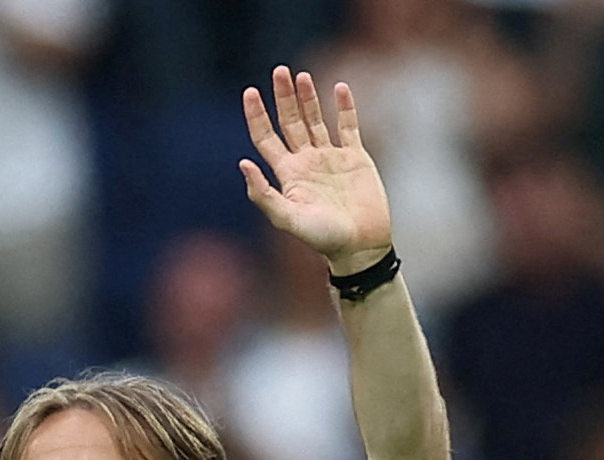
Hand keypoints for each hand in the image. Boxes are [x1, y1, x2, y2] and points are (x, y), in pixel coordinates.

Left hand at [240, 67, 391, 275]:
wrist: (360, 245)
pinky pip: (348, 126)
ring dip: (308, 98)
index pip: (266, 138)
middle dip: (283, 98)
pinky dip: (344, 107)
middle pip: (290, 122)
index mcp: (287, 174)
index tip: (250, 92)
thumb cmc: (323, 238)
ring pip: (316, 120)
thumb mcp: (288, 218)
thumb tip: (243, 163)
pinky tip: (339, 88)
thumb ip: (264, 194)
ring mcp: (330, 158)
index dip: (257, 116)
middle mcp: (306, 162)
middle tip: (278, 71)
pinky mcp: (355, 157)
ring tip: (301, 75)